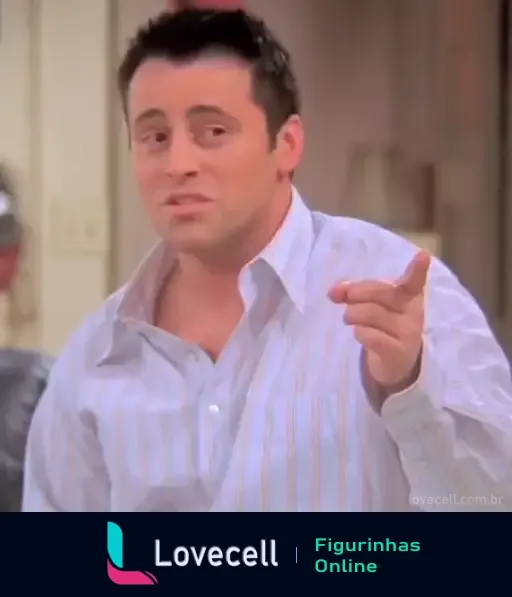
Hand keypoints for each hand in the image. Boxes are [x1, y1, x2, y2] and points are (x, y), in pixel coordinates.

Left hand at [328, 251, 430, 391]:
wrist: (395, 360)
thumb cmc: (383, 322)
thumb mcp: (371, 301)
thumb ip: (353, 291)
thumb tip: (333, 292)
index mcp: (409, 294)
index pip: (414, 280)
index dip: (418, 269)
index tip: (422, 256)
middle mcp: (414, 312)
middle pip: (379, 292)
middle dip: (355, 293)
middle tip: (346, 298)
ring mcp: (408, 333)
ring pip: (369, 313)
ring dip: (352, 315)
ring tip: (351, 319)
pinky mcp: (397, 352)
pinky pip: (369, 335)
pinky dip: (358, 332)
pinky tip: (361, 334)